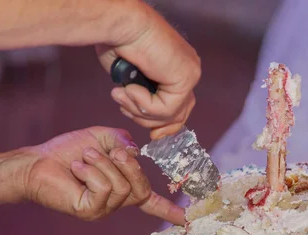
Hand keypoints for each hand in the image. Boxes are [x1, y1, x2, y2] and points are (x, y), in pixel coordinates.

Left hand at [21, 126, 184, 223]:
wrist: (38, 161)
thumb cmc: (68, 151)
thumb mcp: (103, 138)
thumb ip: (123, 141)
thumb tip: (136, 153)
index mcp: (123, 187)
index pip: (151, 202)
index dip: (170, 210)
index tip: (187, 219)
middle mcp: (116, 202)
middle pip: (142, 189)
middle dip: (130, 167)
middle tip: (114, 152)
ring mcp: (104, 209)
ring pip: (122, 187)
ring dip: (104, 164)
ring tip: (85, 157)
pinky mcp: (89, 211)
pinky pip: (104, 190)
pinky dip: (91, 173)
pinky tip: (77, 168)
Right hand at [96, 2, 200, 139]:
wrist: (119, 25)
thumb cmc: (116, 43)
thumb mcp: (130, 79)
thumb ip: (143, 99)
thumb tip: (147, 121)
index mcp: (177, 69)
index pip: (180, 106)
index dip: (165, 124)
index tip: (153, 136)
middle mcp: (188, 70)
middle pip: (179, 114)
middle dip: (153, 123)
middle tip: (128, 113)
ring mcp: (190, 74)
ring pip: (170, 115)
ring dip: (139, 111)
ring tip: (121, 94)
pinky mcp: (186, 78)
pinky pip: (166, 109)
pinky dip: (144, 104)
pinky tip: (130, 88)